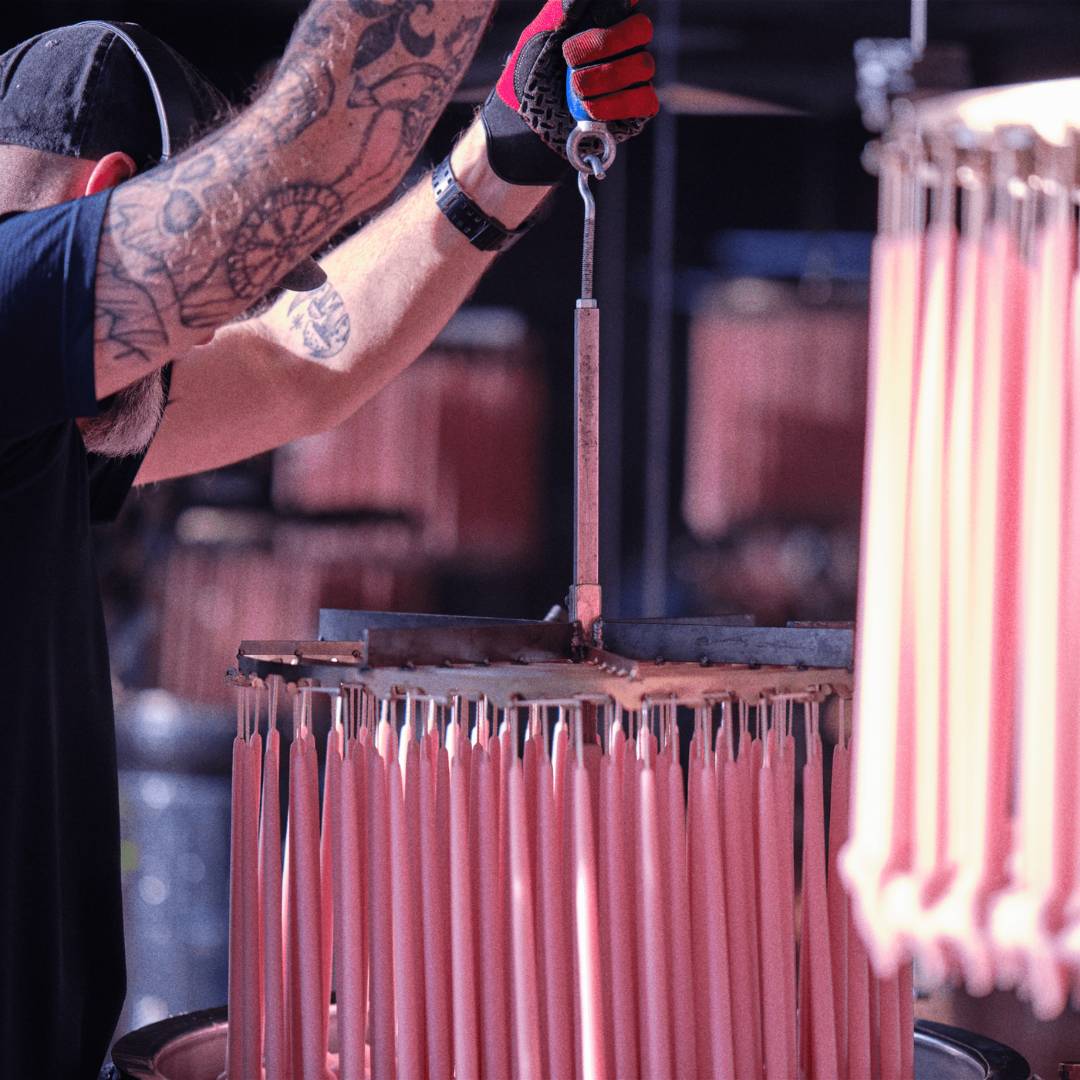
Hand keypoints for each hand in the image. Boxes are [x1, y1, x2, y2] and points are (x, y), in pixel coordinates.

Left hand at [481, 0, 658, 184]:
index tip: (587, 29)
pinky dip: (616, 105)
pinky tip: (592, 109)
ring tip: (576, 90)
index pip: (626, 1)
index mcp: (607, 20)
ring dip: (604, 78)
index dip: (620, 3)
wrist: (529, 121)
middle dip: (605, 43)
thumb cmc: (534, 73)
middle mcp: (627, 45)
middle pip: (642, 28)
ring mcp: (636, 77)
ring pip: (643, 65)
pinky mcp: (638, 109)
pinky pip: (645, 100)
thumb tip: (576, 1)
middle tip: (571, 59)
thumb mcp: (541, 34)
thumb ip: (561, 10)